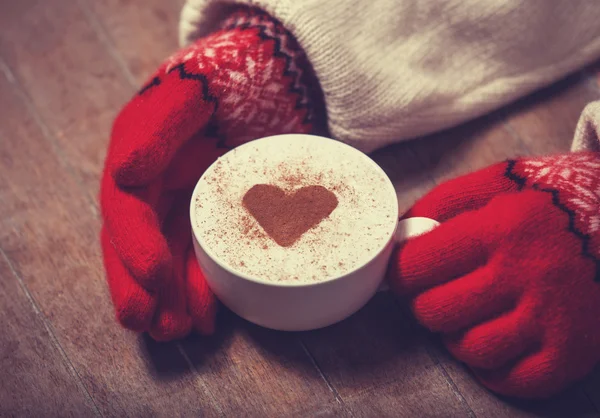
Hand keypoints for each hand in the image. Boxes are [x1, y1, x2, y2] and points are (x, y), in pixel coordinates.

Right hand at [99, 7, 318, 340]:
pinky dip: (204, 288)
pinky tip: (211, 316)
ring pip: (168, 261)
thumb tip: (125, 172)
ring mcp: (181, 206)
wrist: (254, 84)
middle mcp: (152, 189)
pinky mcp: (209, 219)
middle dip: (144, 289)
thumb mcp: (188, 91)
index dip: (134, 244)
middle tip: (157, 326)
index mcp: (137, 157)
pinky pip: (201, 259)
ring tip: (181, 331)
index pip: (125, 209)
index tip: (152, 274)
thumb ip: (159, 127)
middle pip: (138, 246)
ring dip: (172, 299)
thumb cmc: (218, 82)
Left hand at [389, 152, 599, 396]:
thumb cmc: (555, 199)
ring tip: (469, 314)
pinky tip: (495, 339)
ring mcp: (552, 318)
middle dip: (423, 302)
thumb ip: (444, 200)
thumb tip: (401, 233)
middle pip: (434, 312)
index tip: (404, 272)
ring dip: (456, 335)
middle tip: (435, 292)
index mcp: (502, 227)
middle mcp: (527, 275)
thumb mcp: (501, 179)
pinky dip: (491, 367)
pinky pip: (511, 380)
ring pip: (468, 349)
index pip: (416, 266)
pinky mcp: (573, 351)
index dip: (399, 272)